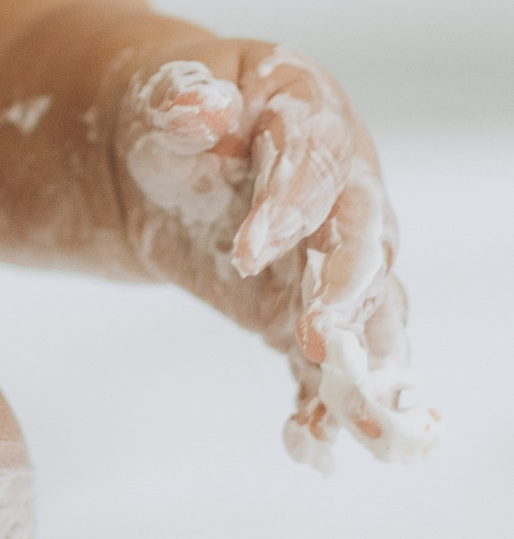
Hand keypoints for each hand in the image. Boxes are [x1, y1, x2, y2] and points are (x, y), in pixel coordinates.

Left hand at [112, 48, 432, 470]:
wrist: (170, 161)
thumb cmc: (179, 116)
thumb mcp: (168, 96)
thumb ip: (184, 101)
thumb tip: (201, 108)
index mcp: (316, 119)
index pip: (315, 163)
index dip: (288, 206)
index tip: (248, 250)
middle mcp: (348, 192)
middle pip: (363, 244)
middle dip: (344, 292)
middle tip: (316, 336)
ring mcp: (339, 257)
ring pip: (370, 313)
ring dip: (364, 365)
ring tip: (353, 416)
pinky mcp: (313, 311)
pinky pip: (330, 360)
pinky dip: (324, 402)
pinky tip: (312, 441)